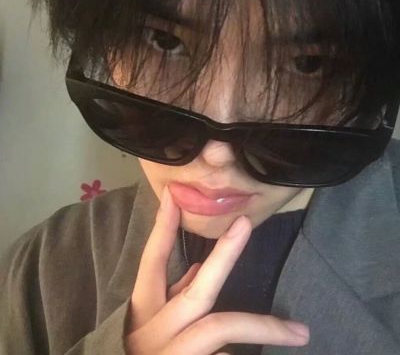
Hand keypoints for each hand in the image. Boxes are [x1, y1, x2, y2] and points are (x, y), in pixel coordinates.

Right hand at [124, 186, 309, 354]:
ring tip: (300, 332)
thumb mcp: (153, 324)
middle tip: (246, 224)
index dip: (162, 227)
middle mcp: (153, 330)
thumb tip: (197, 268)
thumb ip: (174, 296)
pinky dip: (240, 352)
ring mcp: (171, 353)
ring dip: (263, 326)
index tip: (173, 194)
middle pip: (197, 290)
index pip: (152, 261)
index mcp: (142, 311)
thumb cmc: (145, 354)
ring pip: (220, 328)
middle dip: (224, 254)